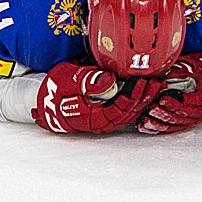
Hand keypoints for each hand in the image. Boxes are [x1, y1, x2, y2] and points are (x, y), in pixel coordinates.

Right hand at [33, 63, 164, 133]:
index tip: (142, 81)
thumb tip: (108, 79)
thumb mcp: (67, 81)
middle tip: (157, 83)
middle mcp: (100, 123)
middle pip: (128, 112)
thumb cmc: (54, 92)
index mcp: (92, 118)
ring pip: (129, 112)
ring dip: (143, 99)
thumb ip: (88, 81)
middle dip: (144, 97)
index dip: (133, 95)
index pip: (119, 109)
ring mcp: (104, 120)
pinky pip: (125, 110)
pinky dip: (136, 100)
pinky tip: (145, 91)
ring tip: (155, 85)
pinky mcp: (105, 114)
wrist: (44, 101)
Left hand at [138, 53, 201, 133]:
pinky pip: (171, 128)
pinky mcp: (185, 123)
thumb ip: (183, 73)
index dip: (176, 103)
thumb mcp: (199, 70)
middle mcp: (200, 112)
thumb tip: (163, 75)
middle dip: (164, 113)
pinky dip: (158, 129)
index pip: (190, 104)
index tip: (163, 98)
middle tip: (151, 108)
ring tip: (146, 119)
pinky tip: (146, 127)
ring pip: (175, 125)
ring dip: (159, 123)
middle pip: (180, 117)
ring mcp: (192, 120)